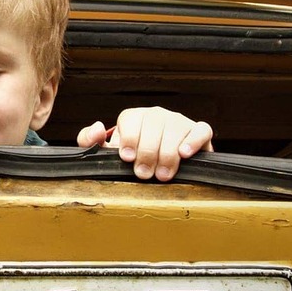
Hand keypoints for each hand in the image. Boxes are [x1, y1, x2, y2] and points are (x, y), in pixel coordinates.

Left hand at [76, 107, 212, 181]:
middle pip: (153, 124)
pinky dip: (194, 140)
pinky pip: (201, 129)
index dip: (129, 139)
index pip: (131, 119)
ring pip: (175, 128)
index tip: (127, 158)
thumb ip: (90, 140)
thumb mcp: (106, 152)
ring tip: (162, 175)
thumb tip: (98, 127)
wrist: (158, 166)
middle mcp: (156, 115)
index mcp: (134, 117)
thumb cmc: (131, 159)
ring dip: (168, 153)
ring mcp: (178, 122)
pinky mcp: (198, 131)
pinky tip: (185, 154)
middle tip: (143, 174)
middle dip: (147, 151)